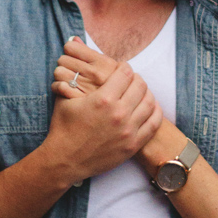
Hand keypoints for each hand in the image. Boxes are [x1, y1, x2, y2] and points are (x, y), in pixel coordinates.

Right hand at [42, 57, 162, 186]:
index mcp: (103, 99)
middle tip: (131, 79)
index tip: (121, 69)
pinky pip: (153, 124)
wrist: (64, 160)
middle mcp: (119, 113)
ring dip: (146, 93)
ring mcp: (128, 131)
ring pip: (149, 102)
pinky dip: (155, 112)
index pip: (125, 73)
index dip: (124, 67)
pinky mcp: (133, 145)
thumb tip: (73, 57)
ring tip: (140, 92)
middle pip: (140, 86)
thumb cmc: (62, 128)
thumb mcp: (64, 98)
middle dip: (136, 79)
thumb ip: (73, 78)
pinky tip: (150, 107)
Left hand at [51, 36, 119, 95]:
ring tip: (67, 80)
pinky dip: (57, 87)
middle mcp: (96, 74)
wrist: (119, 114)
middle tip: (71, 70)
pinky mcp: (79, 101)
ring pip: (58, 72)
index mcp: (104, 63)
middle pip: (63, 59)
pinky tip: (63, 89)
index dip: (70, 51)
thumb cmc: (112, 87)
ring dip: (60, 75)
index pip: (71, 47)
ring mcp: (87, 87)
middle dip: (65, 63)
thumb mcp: (108, 69)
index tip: (73, 57)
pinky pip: (58, 86)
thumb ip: (90, 52)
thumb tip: (73, 38)